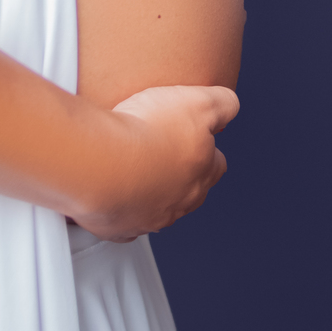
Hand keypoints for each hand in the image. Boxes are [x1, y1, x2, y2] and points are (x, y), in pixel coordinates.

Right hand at [76, 82, 238, 241]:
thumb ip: (222, 103)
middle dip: (180, 175)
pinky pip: (124, 223)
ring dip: (149, 193)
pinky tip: (110, 193)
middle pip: (189, 192)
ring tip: (132, 172)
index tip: (192, 137)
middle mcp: (180, 201)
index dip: (206, 149)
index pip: (216, 164)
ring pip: (157, 210)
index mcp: (201, 172)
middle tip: (160, 154)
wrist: (100, 162)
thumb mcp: (198, 102)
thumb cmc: (145, 133)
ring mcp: (150, 218)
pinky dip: (120, 211)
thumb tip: (231, 106)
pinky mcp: (120, 228)